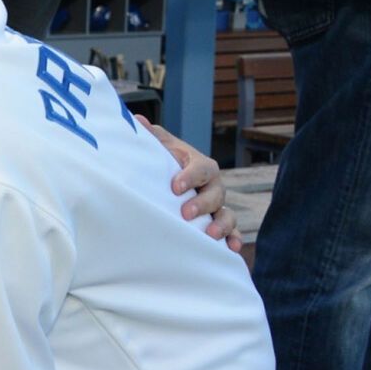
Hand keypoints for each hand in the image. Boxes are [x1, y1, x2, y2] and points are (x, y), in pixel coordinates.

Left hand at [137, 115, 241, 251]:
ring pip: (227, 213)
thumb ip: (152, 136)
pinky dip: (233, 239)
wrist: (170, 181)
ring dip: (222, 224)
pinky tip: (230, 249)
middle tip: (186, 213)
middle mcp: (213, 185)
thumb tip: (137, 120)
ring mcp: (217, 205)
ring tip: (211, 234)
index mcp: (199, 165)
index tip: (175, 187)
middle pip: (216, 193)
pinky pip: (232, 231)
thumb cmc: (165, 163)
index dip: (190, 177)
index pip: (201, 168)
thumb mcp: (159, 148)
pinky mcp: (218, 222)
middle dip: (202, 203)